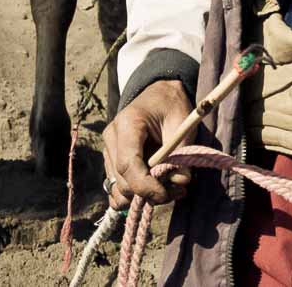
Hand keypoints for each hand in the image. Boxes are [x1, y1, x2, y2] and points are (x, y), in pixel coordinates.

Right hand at [103, 80, 194, 208]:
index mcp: (128, 123)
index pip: (128, 164)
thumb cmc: (172, 106)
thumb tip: (181, 182)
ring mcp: (108, 150)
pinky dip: (132, 194)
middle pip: (122, 181)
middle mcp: (112, 138)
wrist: (160, 95)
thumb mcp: (183, 124)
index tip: (165, 194)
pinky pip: (115, 187)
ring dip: (141, 197)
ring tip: (167, 189)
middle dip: (148, 193)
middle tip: (177, 190)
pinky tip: (151, 189)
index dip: (145, 186)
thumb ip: (182, 153)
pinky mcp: (110, 160)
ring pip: (117, 188)